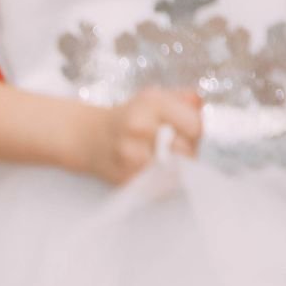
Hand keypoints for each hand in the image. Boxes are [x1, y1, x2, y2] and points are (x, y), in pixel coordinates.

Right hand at [81, 89, 202, 184]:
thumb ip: (181, 99)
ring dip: (173, 169)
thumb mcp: (152, 99)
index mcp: (150, 104)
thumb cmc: (127, 118)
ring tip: (161, 159)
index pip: (194, 125)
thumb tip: (198, 102)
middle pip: (186, 151)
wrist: (87, 136)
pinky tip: (151, 170)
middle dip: (185, 152)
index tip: (185, 131)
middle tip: (173, 148)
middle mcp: (138, 127)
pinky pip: (159, 186)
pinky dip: (161, 182)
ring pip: (174, 172)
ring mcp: (130, 155)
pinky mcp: (125, 178)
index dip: (194, 131)